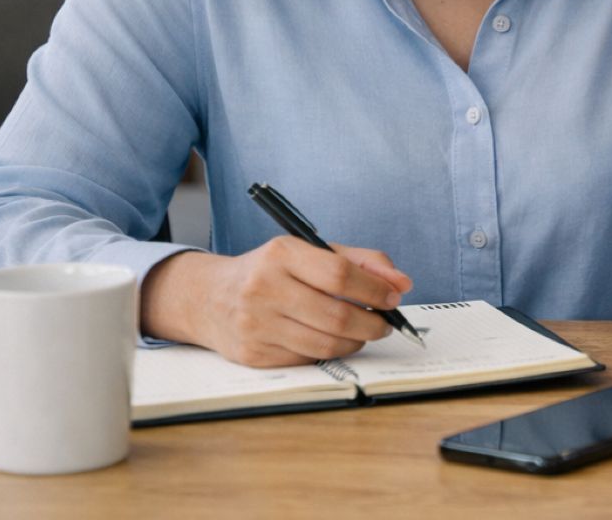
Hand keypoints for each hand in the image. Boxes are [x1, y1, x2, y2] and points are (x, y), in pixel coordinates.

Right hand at [141, 238, 412, 366]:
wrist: (209, 298)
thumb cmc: (272, 271)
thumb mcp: (312, 252)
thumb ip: (362, 262)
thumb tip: (401, 283)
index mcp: (281, 254)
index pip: (339, 274)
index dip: (374, 289)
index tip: (394, 297)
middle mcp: (264, 288)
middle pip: (336, 315)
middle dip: (372, 323)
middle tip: (386, 323)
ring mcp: (256, 324)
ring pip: (324, 344)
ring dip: (356, 342)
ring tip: (365, 333)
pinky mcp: (253, 354)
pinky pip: (306, 360)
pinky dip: (330, 353)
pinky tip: (335, 341)